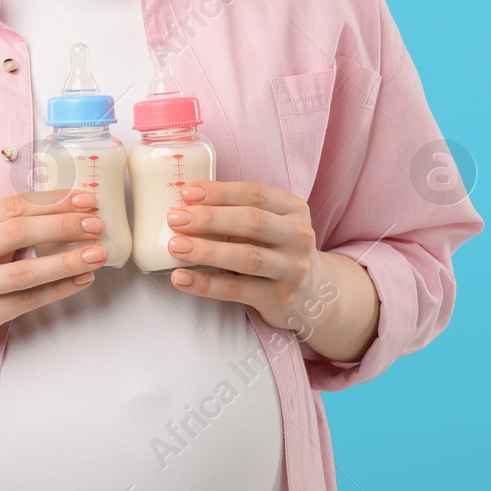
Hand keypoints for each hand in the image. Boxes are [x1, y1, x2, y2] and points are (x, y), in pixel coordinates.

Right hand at [0, 189, 107, 348]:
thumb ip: (6, 223)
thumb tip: (65, 209)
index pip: (13, 206)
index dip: (52, 201)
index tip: (85, 198)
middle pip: (17, 233)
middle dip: (62, 226)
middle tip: (96, 224)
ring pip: (23, 272)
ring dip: (65, 262)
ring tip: (97, 253)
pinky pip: (25, 302)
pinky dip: (58, 290)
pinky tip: (82, 280)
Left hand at [163, 181, 326, 337]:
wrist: (314, 294)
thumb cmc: (278, 249)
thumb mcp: (272, 223)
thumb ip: (239, 212)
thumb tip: (187, 204)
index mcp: (294, 209)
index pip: (254, 194)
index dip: (219, 192)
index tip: (187, 192)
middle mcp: (298, 236)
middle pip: (252, 222)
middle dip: (210, 218)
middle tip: (176, 218)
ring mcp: (291, 269)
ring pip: (247, 257)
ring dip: (207, 250)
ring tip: (176, 246)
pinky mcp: (278, 298)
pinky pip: (236, 290)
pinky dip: (206, 284)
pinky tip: (182, 278)